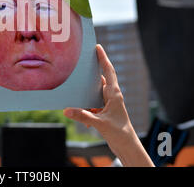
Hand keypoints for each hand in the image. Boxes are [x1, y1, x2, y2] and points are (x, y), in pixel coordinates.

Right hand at [64, 44, 153, 166]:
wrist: (127, 147)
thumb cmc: (119, 133)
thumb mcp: (100, 123)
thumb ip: (83, 115)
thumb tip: (66, 110)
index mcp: (114, 94)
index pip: (109, 71)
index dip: (103, 58)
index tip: (98, 47)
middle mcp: (111, 96)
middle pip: (100, 79)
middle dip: (90, 71)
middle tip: (81, 61)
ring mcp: (108, 104)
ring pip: (94, 92)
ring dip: (85, 92)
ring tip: (74, 87)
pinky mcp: (104, 112)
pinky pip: (91, 104)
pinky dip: (85, 107)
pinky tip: (81, 116)